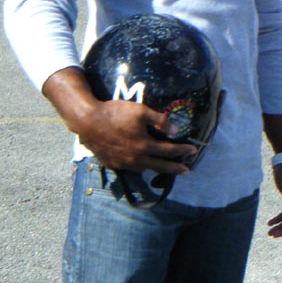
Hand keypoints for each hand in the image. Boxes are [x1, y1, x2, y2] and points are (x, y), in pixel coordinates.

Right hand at [76, 99, 196, 175]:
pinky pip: (128, 168)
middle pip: (159, 166)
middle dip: (174, 168)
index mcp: (144, 146)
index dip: (182, 150)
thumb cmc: (115, 113)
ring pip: (143, 169)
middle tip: (186, 171)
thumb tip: (176, 130)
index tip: (193, 150)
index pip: (168, 150)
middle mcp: (135, 159)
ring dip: (154, 168)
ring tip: (161, 166)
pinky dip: (137, 166)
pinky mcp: (111, 163)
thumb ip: (160, 121)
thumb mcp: (141, 111)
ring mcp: (122, 163)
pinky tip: (138, 163)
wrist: (88, 121)